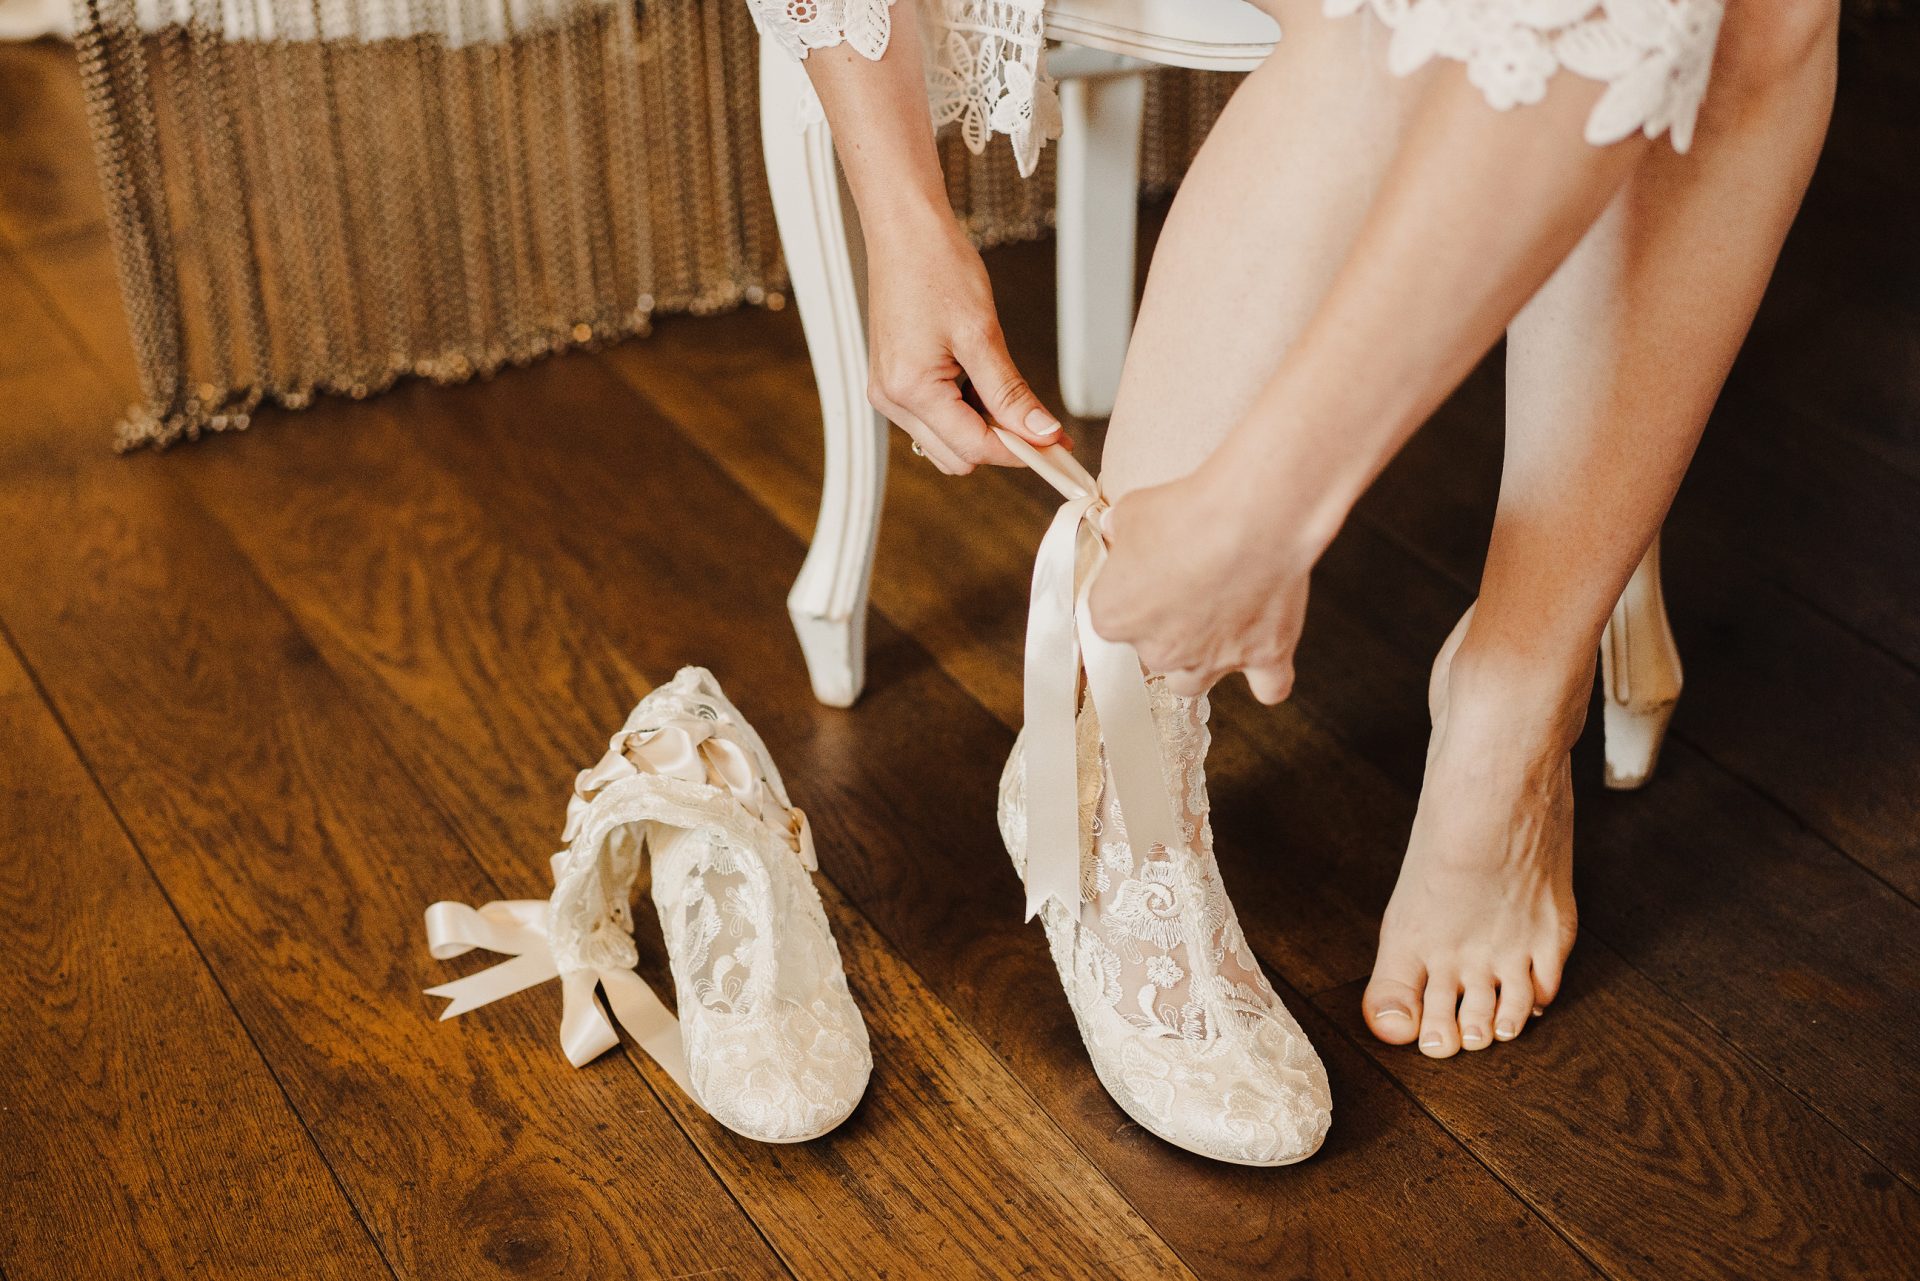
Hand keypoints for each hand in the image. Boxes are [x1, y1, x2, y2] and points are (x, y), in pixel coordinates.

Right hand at [864, 211, 1067, 472]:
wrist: (904, 230)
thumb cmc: (936, 267)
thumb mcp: (983, 333)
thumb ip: (1010, 393)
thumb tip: (1042, 433)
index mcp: (910, 389)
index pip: (974, 448)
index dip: (1020, 451)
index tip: (1057, 447)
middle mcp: (892, 400)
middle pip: (957, 456)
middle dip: (1000, 444)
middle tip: (1040, 421)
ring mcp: (888, 393)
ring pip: (946, 443)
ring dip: (981, 428)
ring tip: (1003, 386)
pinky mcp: (893, 383)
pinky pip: (934, 419)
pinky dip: (963, 412)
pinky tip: (979, 380)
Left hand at [1088, 470, 1312, 704]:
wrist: (1251, 516)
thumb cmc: (1187, 512)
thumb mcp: (1133, 510)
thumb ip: (1120, 529)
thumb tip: (1116, 527)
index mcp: (1116, 617)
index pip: (1111, 617)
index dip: (1132, 593)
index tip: (1148, 572)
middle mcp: (1158, 650)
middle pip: (1152, 652)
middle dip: (1166, 627)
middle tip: (1188, 588)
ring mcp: (1211, 660)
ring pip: (1194, 682)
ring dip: (1200, 661)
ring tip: (1217, 625)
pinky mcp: (1263, 657)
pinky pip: (1269, 688)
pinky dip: (1268, 679)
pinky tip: (1266, 661)